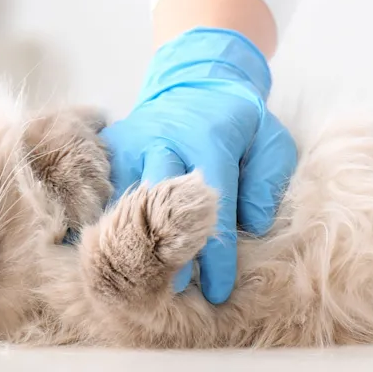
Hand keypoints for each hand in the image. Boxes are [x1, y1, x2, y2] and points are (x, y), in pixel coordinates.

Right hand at [100, 28, 296, 303]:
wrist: (195, 78)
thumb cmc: (239, 122)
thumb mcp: (270, 141)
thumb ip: (267, 181)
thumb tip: (252, 223)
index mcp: (209, 139)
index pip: (213, 205)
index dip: (215, 253)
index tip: (216, 292)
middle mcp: (162, 139)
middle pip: (155, 202)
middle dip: (162, 251)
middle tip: (168, 293)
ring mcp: (129, 141)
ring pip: (121, 200)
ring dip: (129, 241)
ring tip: (136, 284)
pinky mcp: (108, 147)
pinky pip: (102, 191)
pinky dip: (106, 222)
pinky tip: (110, 254)